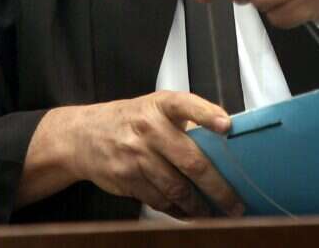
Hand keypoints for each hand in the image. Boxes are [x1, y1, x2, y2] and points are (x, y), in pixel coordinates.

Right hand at [55, 91, 243, 217]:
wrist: (83, 135)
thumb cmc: (130, 121)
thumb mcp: (156, 108)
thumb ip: (187, 118)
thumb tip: (225, 138)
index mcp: (161, 105)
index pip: (186, 105)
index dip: (208, 115)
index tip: (227, 126)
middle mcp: (149, 128)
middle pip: (191, 161)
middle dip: (217, 186)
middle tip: (235, 201)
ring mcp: (136, 155)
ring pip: (176, 188)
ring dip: (200, 205)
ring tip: (217, 213)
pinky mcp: (127, 179)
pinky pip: (159, 200)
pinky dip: (178, 210)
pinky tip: (191, 213)